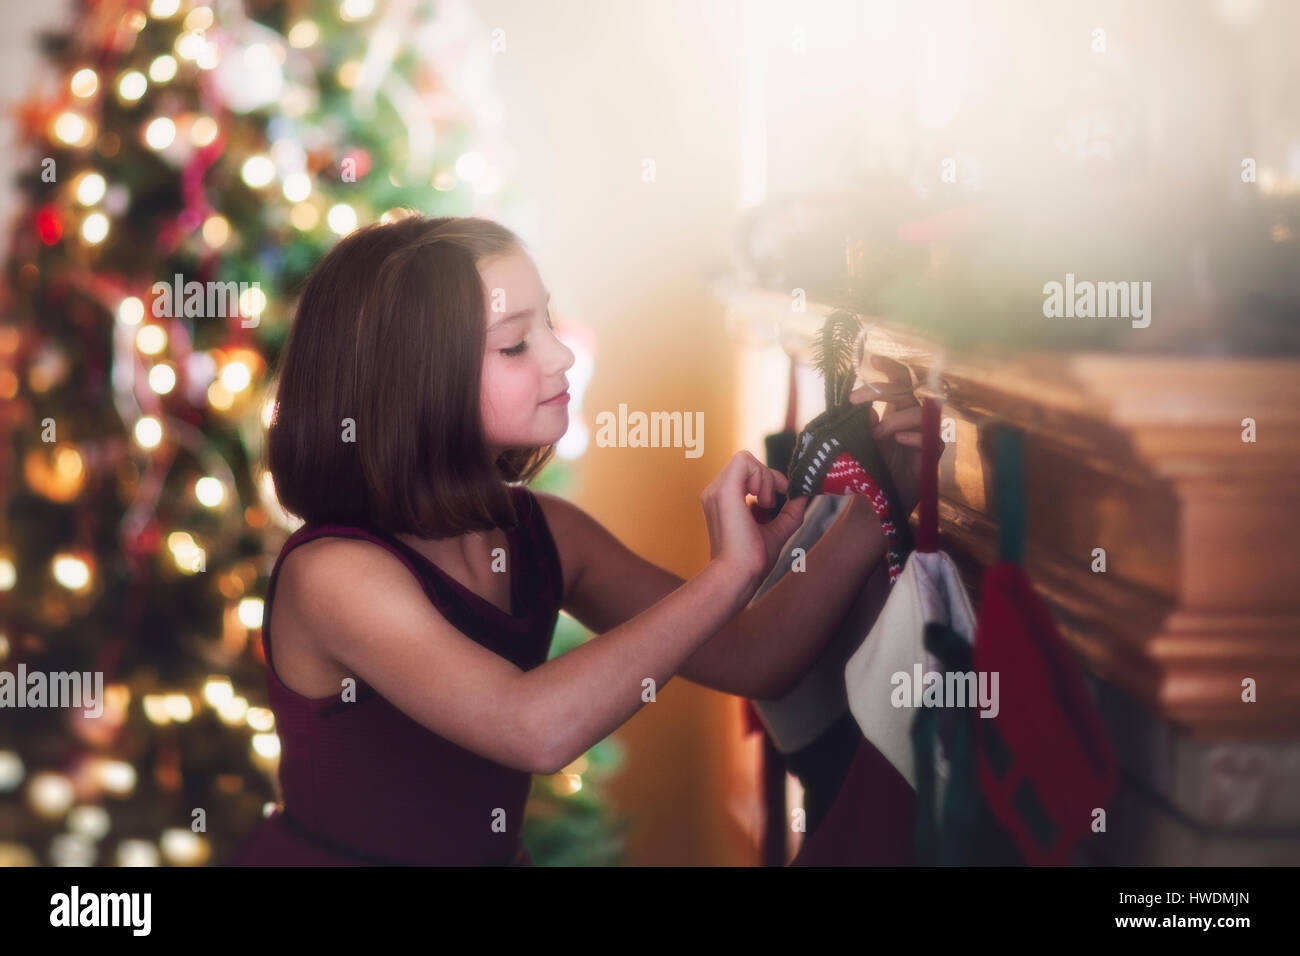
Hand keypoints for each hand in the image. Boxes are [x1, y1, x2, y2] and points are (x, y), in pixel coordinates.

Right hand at [700, 451, 808, 590]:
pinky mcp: (723, 490)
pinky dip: (759, 476)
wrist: (739, 574)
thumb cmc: (752, 559)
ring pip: (745, 459)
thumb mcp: (777, 530)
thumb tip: (804, 496)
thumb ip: (790, 512)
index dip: (767, 478)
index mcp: (723, 501)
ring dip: (764, 478)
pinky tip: (760, 499)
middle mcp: (715, 492)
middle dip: (767, 477)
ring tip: (764, 505)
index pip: (745, 472)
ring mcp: (715, 490)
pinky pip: (744, 460)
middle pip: (746, 462)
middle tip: (770, 504)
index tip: (781, 494)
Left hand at [847, 354, 940, 515]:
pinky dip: (914, 437)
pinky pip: (931, 439)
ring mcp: (924, 435)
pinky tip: (899, 440)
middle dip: (882, 390)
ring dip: (894, 420)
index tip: (872, 360)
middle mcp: (912, 418)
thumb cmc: (870, 466)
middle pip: (908, 391)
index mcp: (895, 410)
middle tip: (857, 400)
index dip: (890, 368)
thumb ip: (860, 423)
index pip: (899, 382)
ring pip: (920, 413)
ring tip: (875, 436)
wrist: (878, 498)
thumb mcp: (859, 441)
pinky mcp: (931, 455)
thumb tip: (864, 409)